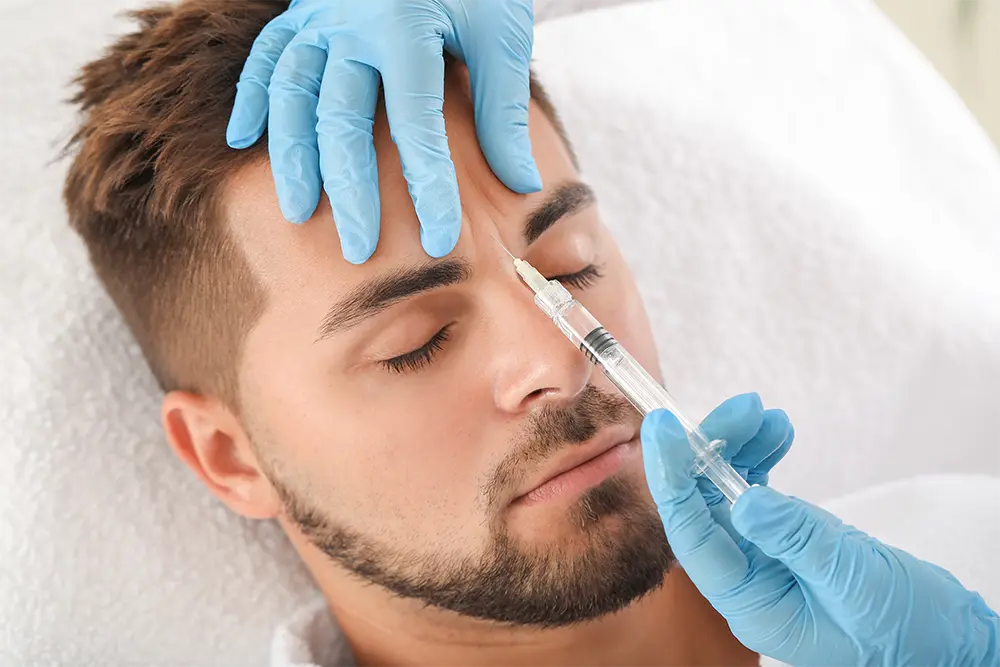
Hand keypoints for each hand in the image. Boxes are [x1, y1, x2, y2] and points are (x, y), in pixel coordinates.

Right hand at [226, 0, 540, 263]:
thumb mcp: (499, 33)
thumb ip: (503, 107)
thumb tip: (521, 184)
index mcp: (405, 24)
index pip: (416, 123)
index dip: (428, 184)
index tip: (438, 238)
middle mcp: (350, 22)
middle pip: (341, 119)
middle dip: (351, 189)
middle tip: (359, 249)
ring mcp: (317, 16)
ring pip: (292, 94)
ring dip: (293, 156)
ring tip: (300, 212)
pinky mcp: (299, 13)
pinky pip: (265, 56)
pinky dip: (250, 97)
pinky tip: (241, 140)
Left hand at [641, 395, 999, 666]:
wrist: (946, 640)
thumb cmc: (905, 629)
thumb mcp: (852, 583)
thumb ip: (798, 540)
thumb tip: (746, 498)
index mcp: (749, 602)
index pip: (692, 535)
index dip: (673, 479)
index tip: (663, 429)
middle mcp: (745, 579)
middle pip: (705, 504)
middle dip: (714, 449)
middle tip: (744, 406)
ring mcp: (762, 556)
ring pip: (728, 491)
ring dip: (740, 447)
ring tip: (765, 414)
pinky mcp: (783, 539)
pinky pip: (757, 491)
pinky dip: (763, 458)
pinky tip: (779, 432)